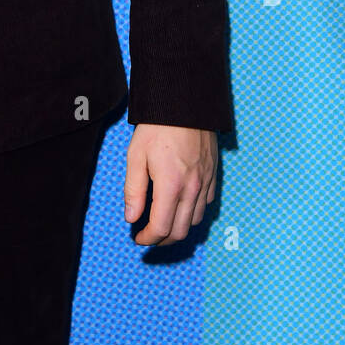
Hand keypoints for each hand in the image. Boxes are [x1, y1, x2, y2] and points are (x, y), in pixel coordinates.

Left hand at [124, 124, 216, 245]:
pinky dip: (192, 212)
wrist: (185, 103)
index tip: (137, 238)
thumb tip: (131, 218)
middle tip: (148, 236)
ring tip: (163, 222)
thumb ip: (133, 190)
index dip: (147, 239)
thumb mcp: (136, 155)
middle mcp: (192, 189)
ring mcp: (206, 182)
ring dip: (178, 228)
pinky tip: (180, 205)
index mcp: (171, 186)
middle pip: (180, 231)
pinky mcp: (213, 175)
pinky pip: (206, 204)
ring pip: (195, 221)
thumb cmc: (157, 127)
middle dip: (162, 240)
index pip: (161, 228)